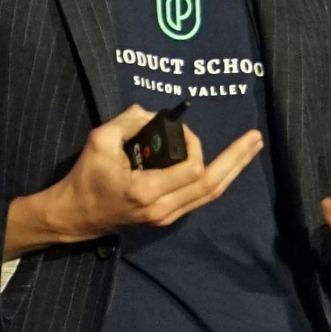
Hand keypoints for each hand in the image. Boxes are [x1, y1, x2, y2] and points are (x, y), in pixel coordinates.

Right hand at [6, 105, 266, 254]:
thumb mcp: (99, 141)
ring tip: (250, 149)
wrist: (75, 216)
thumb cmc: (85, 178)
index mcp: (147, 191)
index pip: (191, 168)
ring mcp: (167, 217)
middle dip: (236, 159)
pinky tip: (227, 165)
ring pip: (210, 194)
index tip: (179, 129)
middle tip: (255, 138)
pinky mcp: (166, 218)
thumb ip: (127, 121)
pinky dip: (216, 179)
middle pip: (212, 185)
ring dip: (232, 170)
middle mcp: (163, 209)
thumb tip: (151, 113)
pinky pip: (200, 198)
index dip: (194, 144)